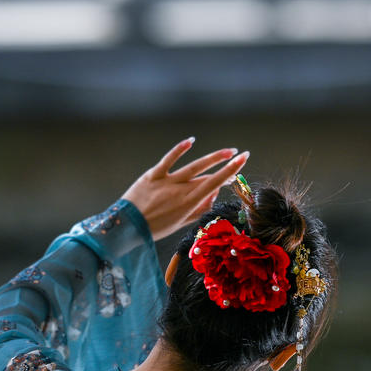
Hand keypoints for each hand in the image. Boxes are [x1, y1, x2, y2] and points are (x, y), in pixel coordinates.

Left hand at [122, 138, 249, 239]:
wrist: (126, 227)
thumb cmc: (154, 228)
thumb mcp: (179, 224)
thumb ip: (197, 210)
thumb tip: (213, 195)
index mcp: (188, 204)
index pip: (215, 184)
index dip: (231, 171)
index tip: (243, 160)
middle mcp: (181, 190)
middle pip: (207, 175)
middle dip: (225, 167)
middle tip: (238, 158)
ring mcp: (167, 181)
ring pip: (194, 166)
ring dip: (212, 158)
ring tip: (227, 151)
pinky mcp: (153, 175)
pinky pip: (168, 160)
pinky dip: (179, 149)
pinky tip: (191, 141)